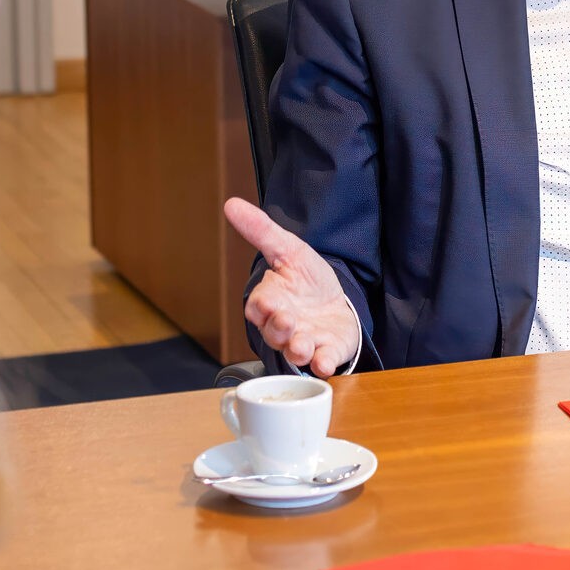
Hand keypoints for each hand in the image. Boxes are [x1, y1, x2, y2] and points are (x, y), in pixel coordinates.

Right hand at [223, 198, 361, 376]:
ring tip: (303, 345)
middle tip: (288, 320)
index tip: (269, 302)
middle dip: (279, 328)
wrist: (338, 300)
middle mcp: (284, 326)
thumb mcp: (289, 249)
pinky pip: (321, 363)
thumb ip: (262, 231)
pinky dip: (322, 364)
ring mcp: (305, 341)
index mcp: (271, 302)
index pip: (258, 308)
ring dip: (297, 349)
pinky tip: (324, 363)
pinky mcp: (327, 352)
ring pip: (294, 352)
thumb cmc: (307, 279)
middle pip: (273, 333)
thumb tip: (232, 204)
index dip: (262, 307)